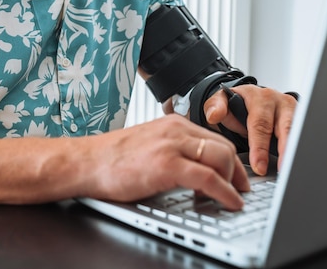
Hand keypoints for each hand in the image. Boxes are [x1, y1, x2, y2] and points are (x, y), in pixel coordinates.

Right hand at [87, 114, 249, 209]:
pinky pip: (209, 178)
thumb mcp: (148, 145)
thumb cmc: (111, 159)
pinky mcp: (167, 164)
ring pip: (222, 158)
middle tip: (241, 189)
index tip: (236, 175)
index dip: (231, 160)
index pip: (214, 137)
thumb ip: (171, 149)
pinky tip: (230, 202)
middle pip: (224, 146)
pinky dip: (226, 192)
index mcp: (172, 124)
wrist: (85, 162)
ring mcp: (171, 145)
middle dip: (238, 171)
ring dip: (234, 181)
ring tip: (233, 198)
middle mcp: (175, 129)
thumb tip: (193, 168)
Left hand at [203, 85, 296, 175]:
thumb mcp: (221, 102)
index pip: (261, 124)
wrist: (245, 101)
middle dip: (285, 151)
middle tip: (282, 170)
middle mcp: (280, 102)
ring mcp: (293, 112)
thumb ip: (215, 106)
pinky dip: (299, 151)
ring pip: (298, 132)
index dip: (260, 147)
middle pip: (286, 128)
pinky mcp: (300, 122)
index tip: (258, 166)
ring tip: (292, 170)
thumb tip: (213, 115)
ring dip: (295, 151)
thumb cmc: (235, 105)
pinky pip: (302, 137)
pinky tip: (297, 165)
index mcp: (260, 97)